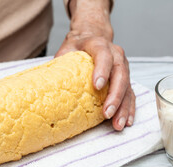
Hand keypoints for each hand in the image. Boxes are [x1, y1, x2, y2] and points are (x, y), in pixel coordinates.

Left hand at [56, 0, 135, 130]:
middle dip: (115, 96)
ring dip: (123, 107)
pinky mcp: (126, 78)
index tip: (97, 86)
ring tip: (117, 124)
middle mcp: (116, 55)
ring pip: (128, 87)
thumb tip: (42, 83)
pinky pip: (131, 94)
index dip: (101, 70)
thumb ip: (60, 62)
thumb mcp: (66, 48)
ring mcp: (123, 67)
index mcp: (99, 45)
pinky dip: (129, 109)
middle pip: (120, 75)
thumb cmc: (78, 45)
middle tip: (107, 113)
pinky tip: (127, 121)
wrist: (92, 36)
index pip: (103, 56)